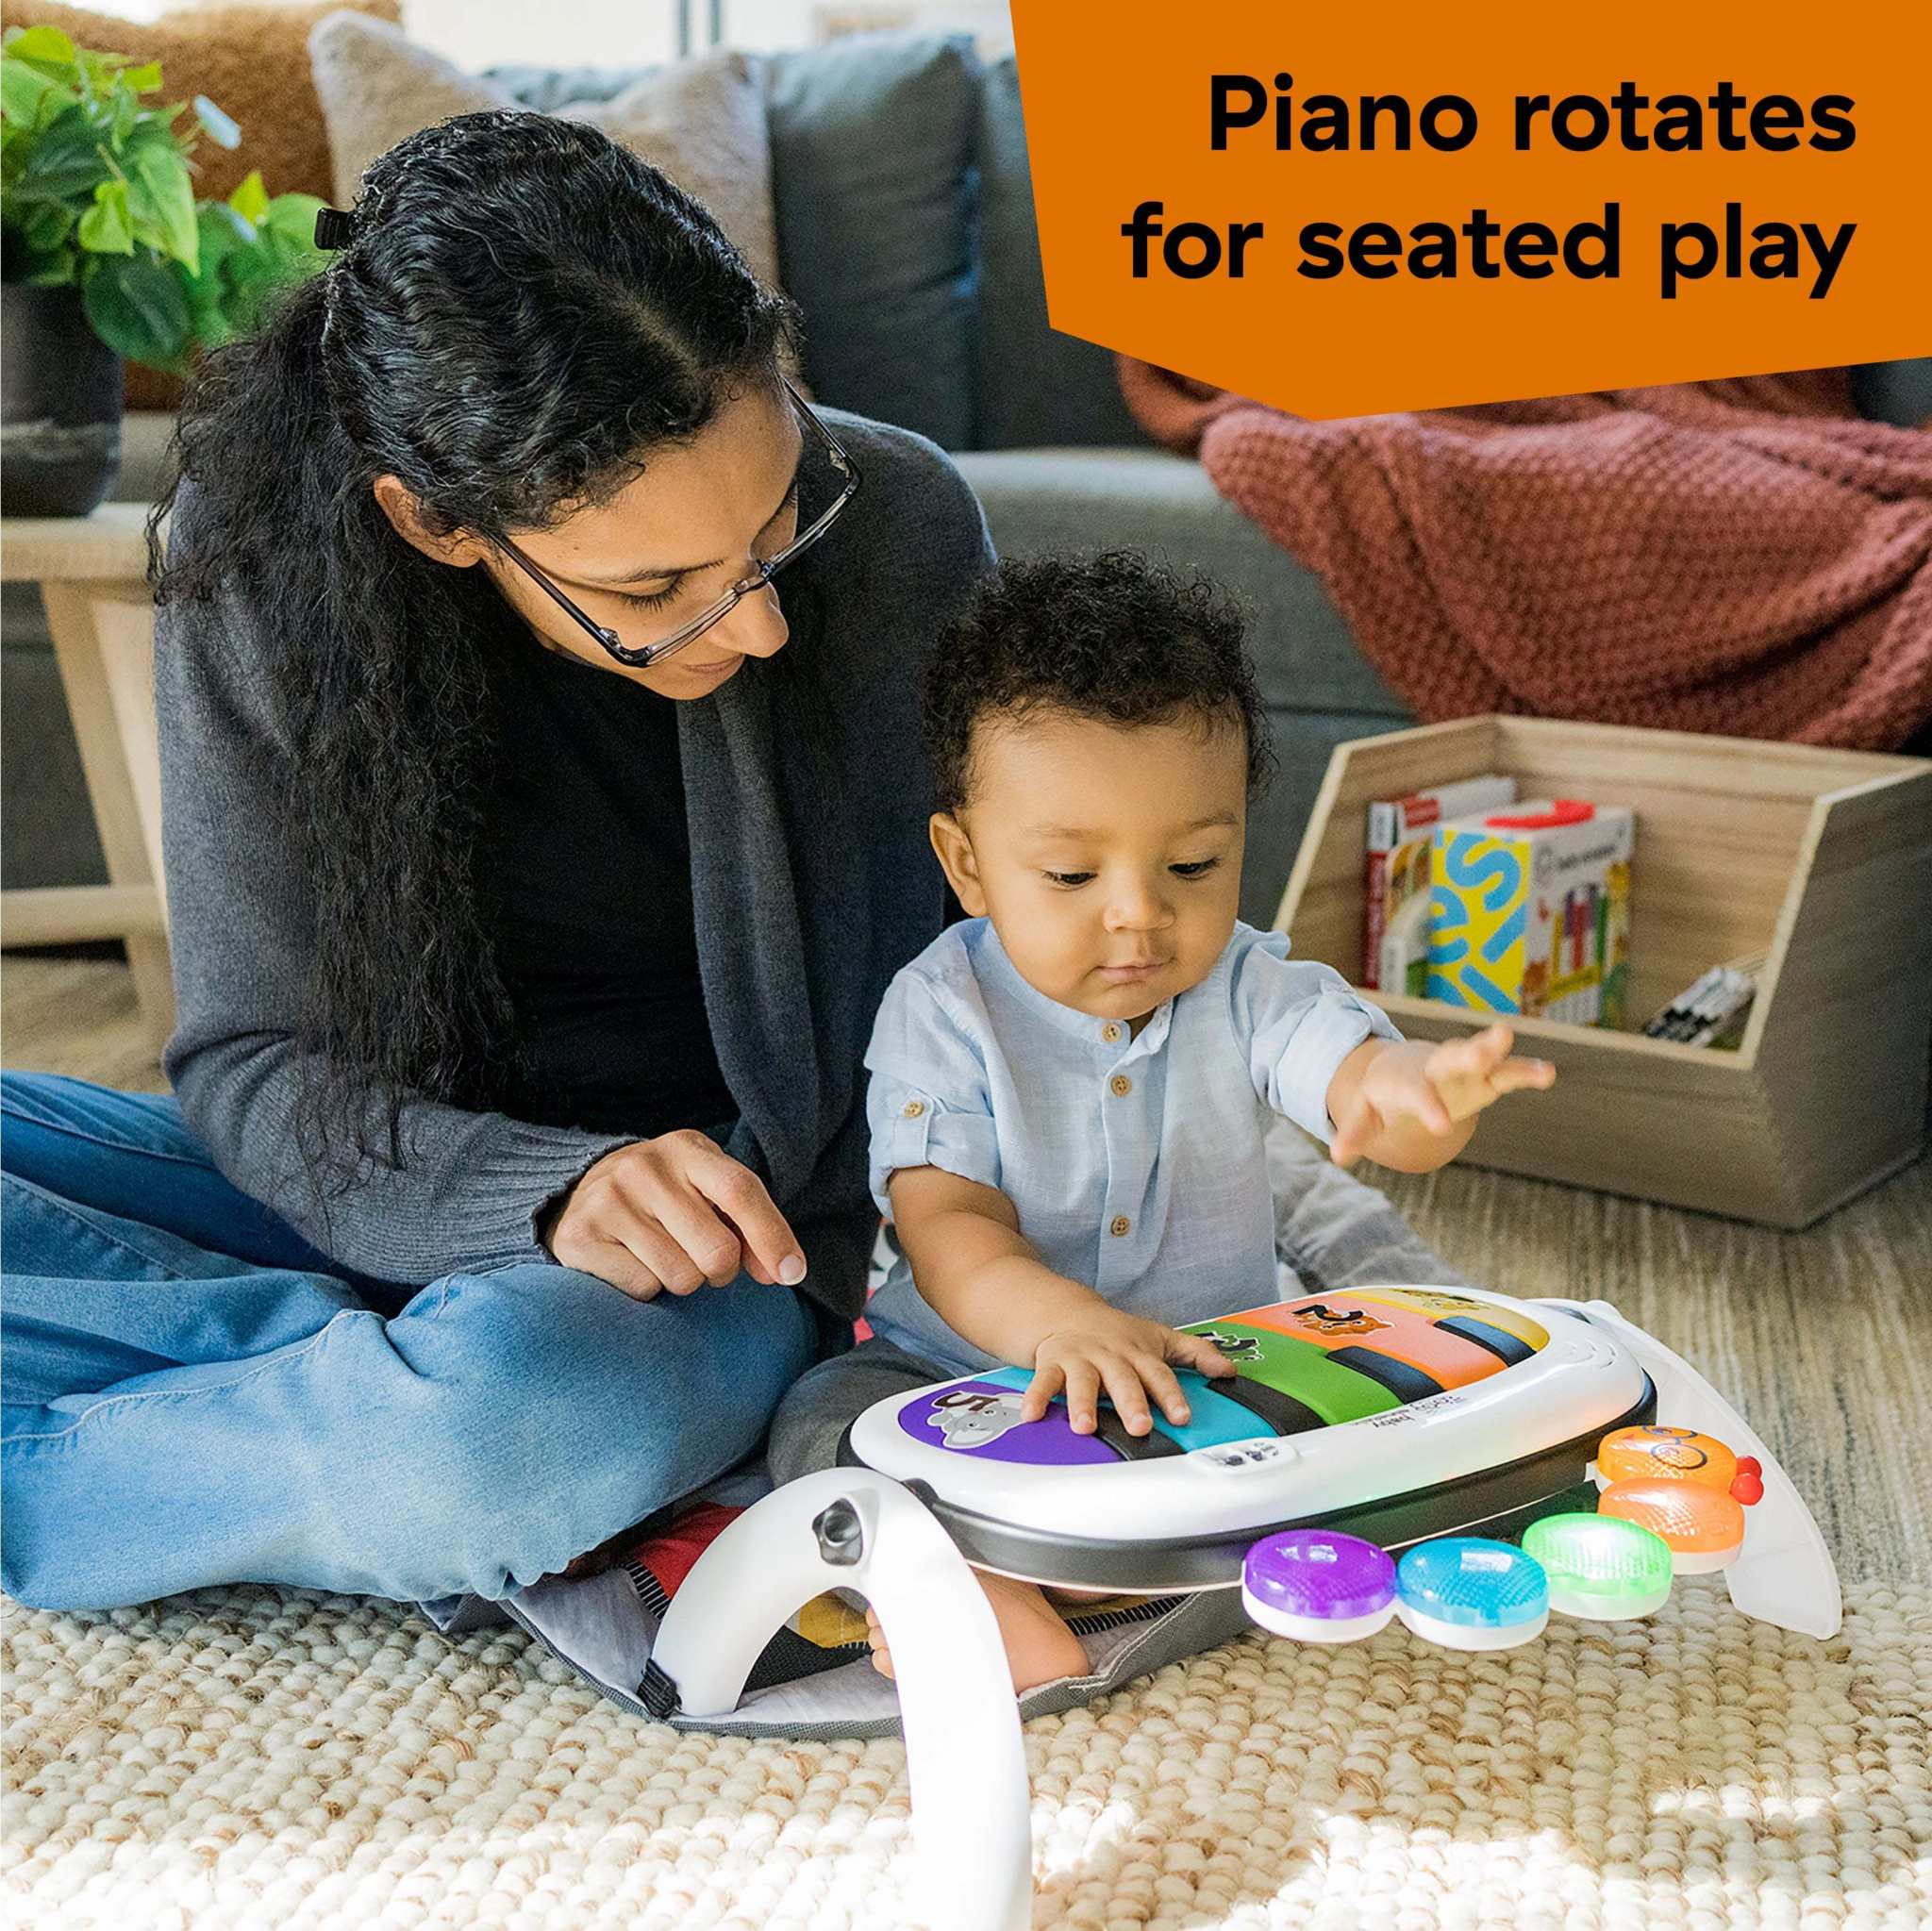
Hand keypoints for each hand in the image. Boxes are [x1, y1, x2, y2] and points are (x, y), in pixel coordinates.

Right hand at [546, 1130, 806, 1301]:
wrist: (577, 1191)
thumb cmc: (663, 1197)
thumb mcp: (704, 1189)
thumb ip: (747, 1223)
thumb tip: (782, 1272)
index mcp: (686, 1149)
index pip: (741, 1191)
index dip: (773, 1237)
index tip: (792, 1274)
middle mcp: (644, 1169)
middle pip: (717, 1250)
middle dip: (722, 1271)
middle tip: (706, 1261)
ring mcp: (608, 1202)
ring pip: (681, 1277)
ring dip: (683, 1280)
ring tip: (662, 1255)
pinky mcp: (580, 1238)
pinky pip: (643, 1289)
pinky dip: (647, 1287)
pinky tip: (631, 1261)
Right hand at [1024, 1307, 1233, 1435]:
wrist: (1067, 1311)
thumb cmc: (1117, 1332)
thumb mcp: (1159, 1337)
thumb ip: (1196, 1352)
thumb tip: (1230, 1370)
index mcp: (1137, 1352)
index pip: (1158, 1374)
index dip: (1171, 1395)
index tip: (1181, 1415)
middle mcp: (1110, 1355)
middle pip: (1122, 1379)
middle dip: (1130, 1403)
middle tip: (1139, 1425)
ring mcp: (1080, 1359)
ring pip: (1082, 1381)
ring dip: (1083, 1403)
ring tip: (1084, 1427)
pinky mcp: (1052, 1363)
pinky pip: (1043, 1381)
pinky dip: (1036, 1398)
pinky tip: (1032, 1416)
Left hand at [1330, 1023, 1554, 1167]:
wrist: (1400, 1068)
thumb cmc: (1383, 1094)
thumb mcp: (1365, 1112)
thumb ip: (1356, 1131)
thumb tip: (1337, 1156)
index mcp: (1405, 1080)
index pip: (1417, 1094)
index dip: (1428, 1108)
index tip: (1442, 1126)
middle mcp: (1436, 1068)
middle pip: (1453, 1058)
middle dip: (1470, 1053)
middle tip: (1487, 1049)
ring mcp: (1462, 1069)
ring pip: (1482, 1057)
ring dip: (1499, 1052)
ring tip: (1525, 1052)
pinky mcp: (1484, 1076)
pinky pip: (1507, 1073)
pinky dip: (1525, 1072)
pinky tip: (1547, 1074)